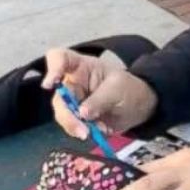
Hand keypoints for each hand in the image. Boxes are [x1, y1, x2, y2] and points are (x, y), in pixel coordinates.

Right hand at [41, 48, 157, 137]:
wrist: (138, 107)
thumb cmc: (128, 88)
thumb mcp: (118, 89)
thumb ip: (100, 99)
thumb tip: (81, 113)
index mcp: (82, 66)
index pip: (59, 58)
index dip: (52, 68)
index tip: (51, 84)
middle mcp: (72, 83)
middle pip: (58, 95)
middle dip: (67, 114)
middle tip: (83, 128)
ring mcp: (72, 101)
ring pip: (62, 114)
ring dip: (75, 125)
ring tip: (94, 131)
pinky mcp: (76, 117)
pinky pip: (71, 126)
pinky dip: (82, 131)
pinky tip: (97, 131)